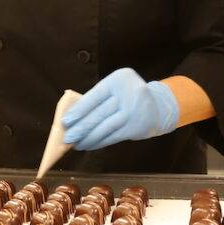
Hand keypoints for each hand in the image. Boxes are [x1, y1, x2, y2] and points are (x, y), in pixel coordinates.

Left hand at [62, 68, 179, 150]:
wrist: (158, 107)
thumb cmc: (128, 97)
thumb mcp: (115, 88)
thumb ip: (97, 98)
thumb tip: (73, 117)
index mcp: (119, 79)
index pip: (94, 96)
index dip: (79, 110)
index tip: (66, 121)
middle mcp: (128, 94)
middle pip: (99, 113)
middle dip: (81, 128)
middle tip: (67, 138)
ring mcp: (133, 111)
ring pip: (105, 127)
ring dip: (88, 138)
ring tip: (76, 144)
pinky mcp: (136, 127)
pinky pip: (113, 136)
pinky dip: (99, 142)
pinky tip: (90, 145)